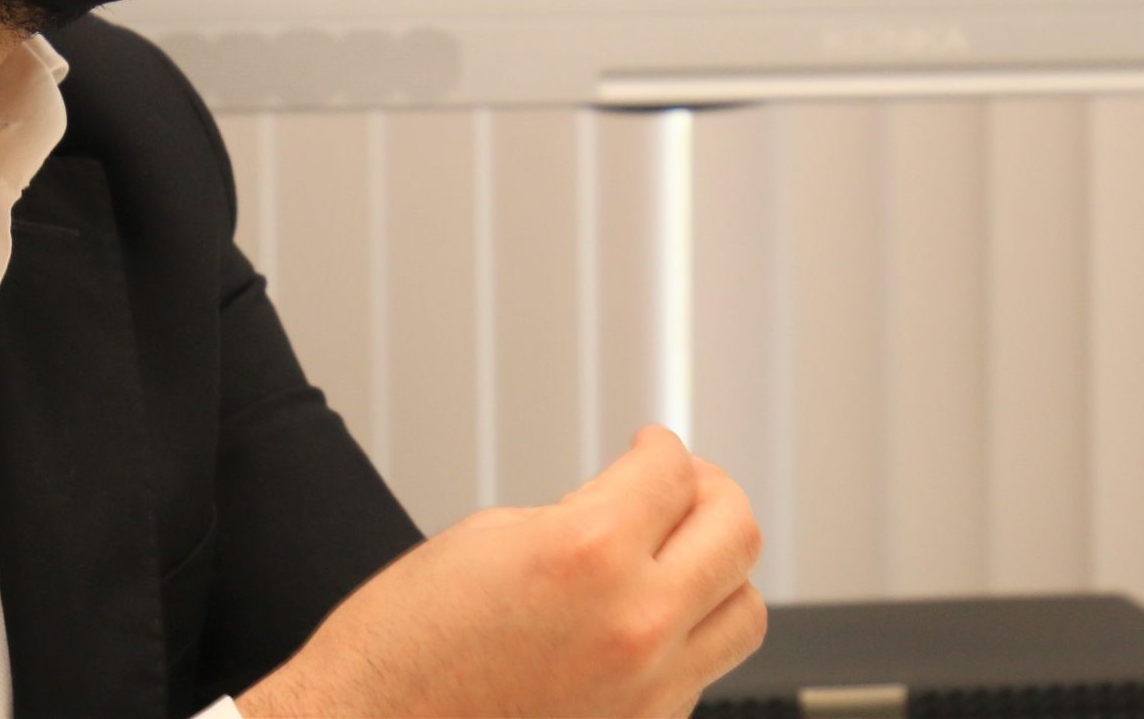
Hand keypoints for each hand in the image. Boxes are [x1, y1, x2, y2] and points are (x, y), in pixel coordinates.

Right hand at [241, 426, 765, 717]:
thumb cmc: (402, 652)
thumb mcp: (487, 539)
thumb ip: (576, 516)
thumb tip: (627, 511)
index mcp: (589, 553)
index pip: (673, 471)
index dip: (659, 448)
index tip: (651, 449)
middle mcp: (636, 625)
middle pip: (737, 533)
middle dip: (711, 493)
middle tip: (684, 486)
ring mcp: (648, 694)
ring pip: (742, 612)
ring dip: (717, 571)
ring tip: (679, 557)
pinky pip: (700, 675)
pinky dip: (684, 640)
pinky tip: (639, 624)